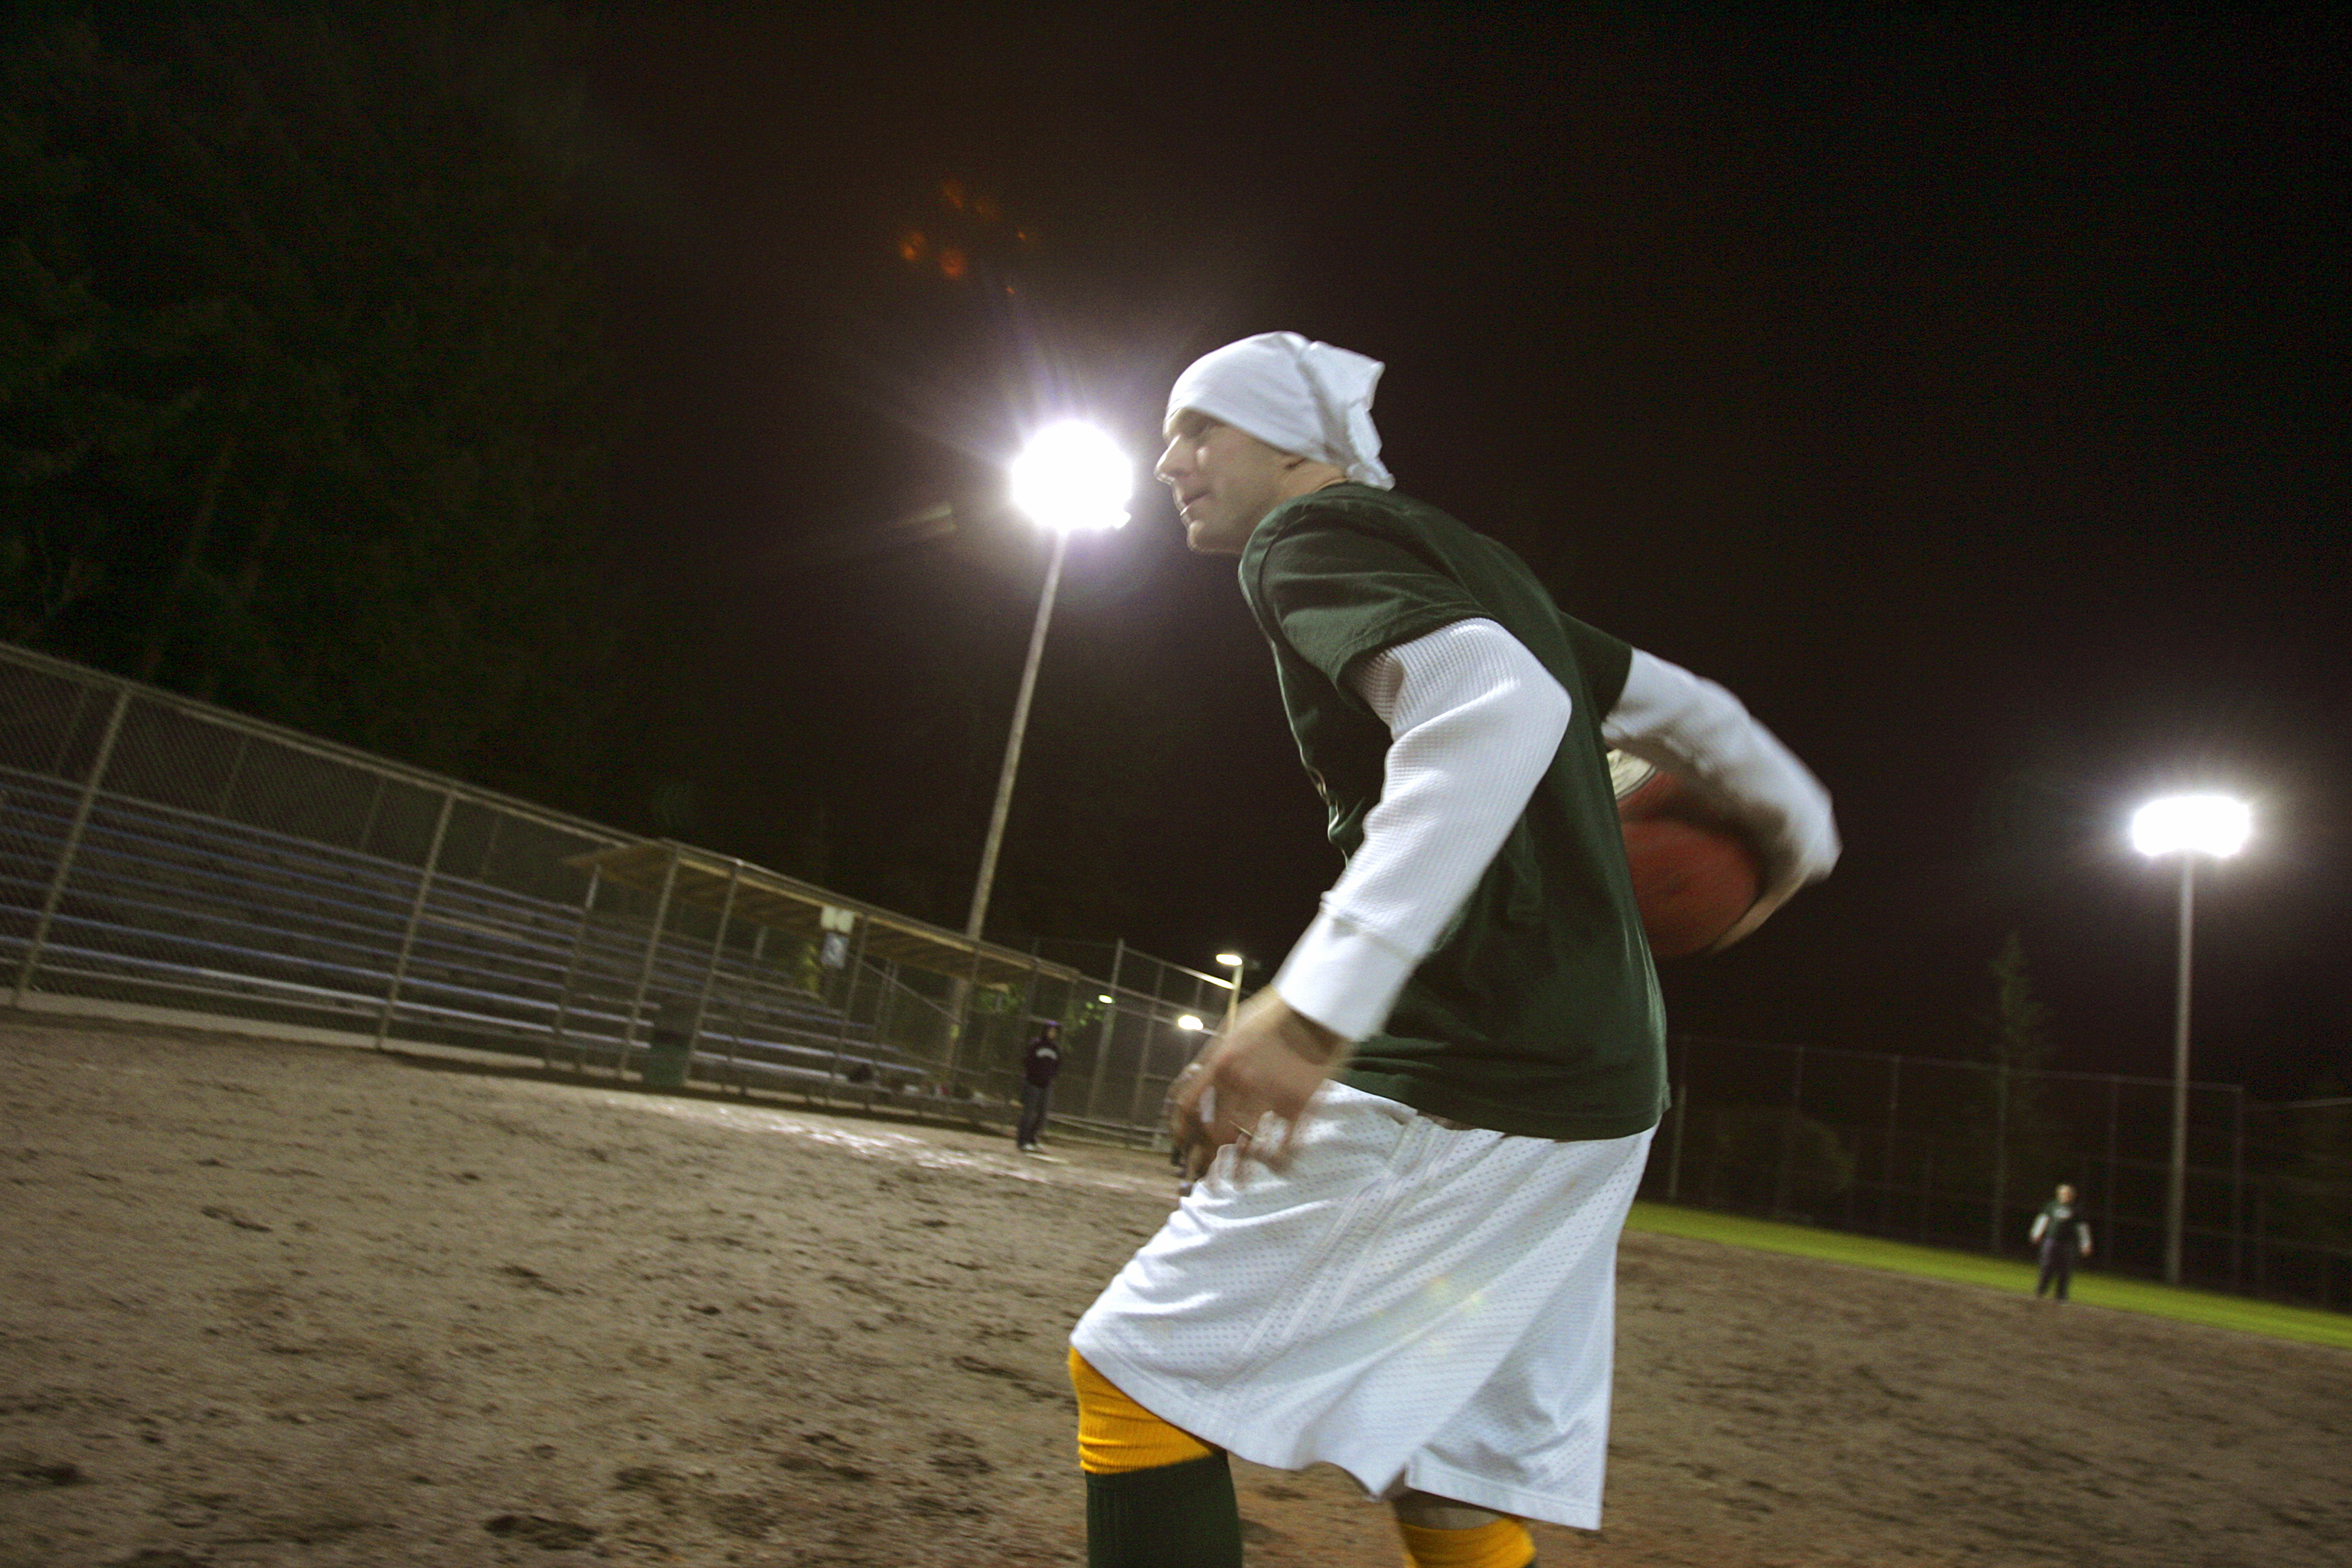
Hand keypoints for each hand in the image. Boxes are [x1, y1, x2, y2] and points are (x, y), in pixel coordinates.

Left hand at [1167, 989, 1346, 1180]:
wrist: (1317, 1005)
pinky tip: (1279, 1167)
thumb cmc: (1275, 1011)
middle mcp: (1240, 1084)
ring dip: (1238, 1170)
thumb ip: (1217, 1055)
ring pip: (1247, 1145)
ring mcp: (1270, 1096)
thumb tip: (1201, 1078)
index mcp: (1220, 1063)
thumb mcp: (1234, 1026)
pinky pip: (1286, 1142)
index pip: (1189, 1106)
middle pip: (1214, 1133)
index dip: (1181, 1132)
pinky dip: (1280, 1159)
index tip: (1181, 1147)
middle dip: (1204, 1161)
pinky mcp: (1299, 1104)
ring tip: (1235, 1184)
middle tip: (1200, 1178)